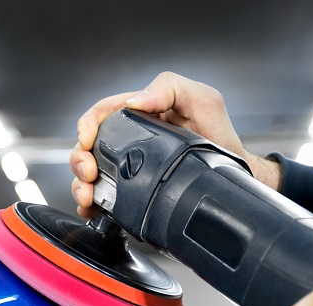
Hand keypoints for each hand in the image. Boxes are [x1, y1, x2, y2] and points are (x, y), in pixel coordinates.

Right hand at [69, 71, 280, 216]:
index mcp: (140, 114)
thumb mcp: (203, 101)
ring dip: (80, 185)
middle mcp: (129, 140)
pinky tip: (91, 208)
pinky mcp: (131, 192)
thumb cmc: (219, 136)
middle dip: (79, 159)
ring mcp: (128, 167)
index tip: (89, 141)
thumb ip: (170, 89)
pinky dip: (90, 204)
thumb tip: (135, 102)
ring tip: (87, 196)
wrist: (232, 175)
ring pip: (89, 174)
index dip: (88, 125)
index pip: (102, 113)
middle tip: (89, 174)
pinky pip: (102, 197)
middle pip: (88, 146)